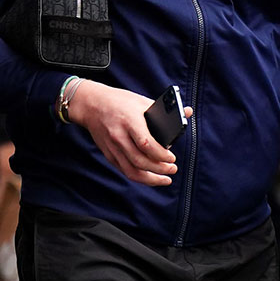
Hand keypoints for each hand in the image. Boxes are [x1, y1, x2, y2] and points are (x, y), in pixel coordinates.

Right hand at [69, 80, 192, 186]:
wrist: (91, 105)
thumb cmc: (119, 101)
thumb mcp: (141, 101)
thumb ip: (164, 110)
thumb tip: (188, 112)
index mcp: (129, 121)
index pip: (146, 143)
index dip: (161, 154)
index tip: (172, 158)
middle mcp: (119, 136)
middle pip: (140, 161)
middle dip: (159, 169)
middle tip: (172, 169)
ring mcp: (112, 147)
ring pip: (132, 171)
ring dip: (150, 179)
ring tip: (165, 179)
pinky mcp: (109, 154)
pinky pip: (125, 170)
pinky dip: (139, 176)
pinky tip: (150, 177)